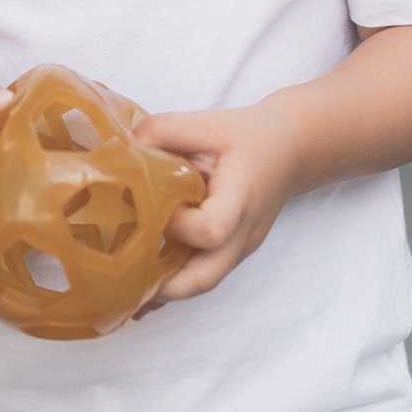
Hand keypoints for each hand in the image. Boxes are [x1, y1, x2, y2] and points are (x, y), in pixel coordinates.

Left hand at [128, 95, 300, 318]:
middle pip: (206, 278)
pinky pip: (203, 275)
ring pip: (202, 283)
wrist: (291, 150)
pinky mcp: (231, 251)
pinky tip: (144, 284)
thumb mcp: (208, 123)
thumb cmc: (250, 135)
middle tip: (124, 281)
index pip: (212, 230)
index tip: (154, 208)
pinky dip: (174, 282)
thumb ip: (163, 132)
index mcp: (241, 198)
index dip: (177, 226)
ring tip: (124, 289)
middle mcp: (244, 233)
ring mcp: (240, 248)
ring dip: (165, 289)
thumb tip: (120, 153)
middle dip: (163, 286)